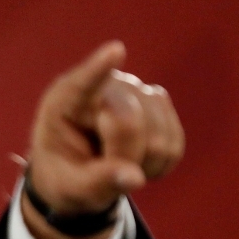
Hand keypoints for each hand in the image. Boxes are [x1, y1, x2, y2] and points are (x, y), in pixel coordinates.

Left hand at [23, 41, 183, 238]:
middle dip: (122, 158)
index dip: (100, 69)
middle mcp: (103, 86)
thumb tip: (134, 178)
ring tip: (115, 165)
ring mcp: (136, 90)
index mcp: (63, 102)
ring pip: (159, 137)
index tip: (115, 51)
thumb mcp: (68, 187)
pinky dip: (158, 164)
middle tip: (101, 172)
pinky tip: (136, 161)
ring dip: (141, 165)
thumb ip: (96, 182)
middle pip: (129, 123)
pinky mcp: (160, 103)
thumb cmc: (65, 176)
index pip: (82, 84)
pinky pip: (175, 144)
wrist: (79, 172)